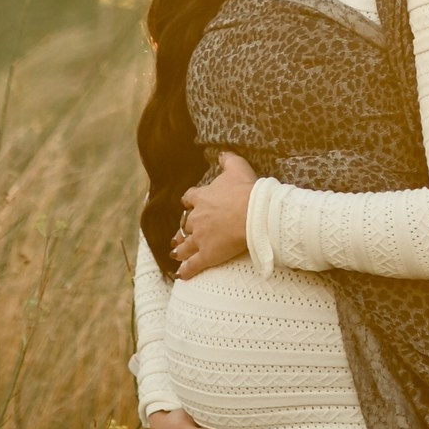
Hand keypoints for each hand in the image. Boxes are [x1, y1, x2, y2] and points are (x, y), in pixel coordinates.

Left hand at [174, 151, 256, 279]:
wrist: (253, 214)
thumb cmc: (246, 190)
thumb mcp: (237, 168)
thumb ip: (227, 159)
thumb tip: (221, 153)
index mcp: (202, 198)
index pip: (190, 198)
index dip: (189, 202)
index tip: (188, 204)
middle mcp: (197, 218)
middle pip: (185, 224)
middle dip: (183, 229)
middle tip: (179, 234)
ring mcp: (200, 238)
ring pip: (185, 245)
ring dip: (180, 249)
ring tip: (175, 253)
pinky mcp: (207, 255)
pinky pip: (193, 265)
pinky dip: (186, 270)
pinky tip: (181, 275)